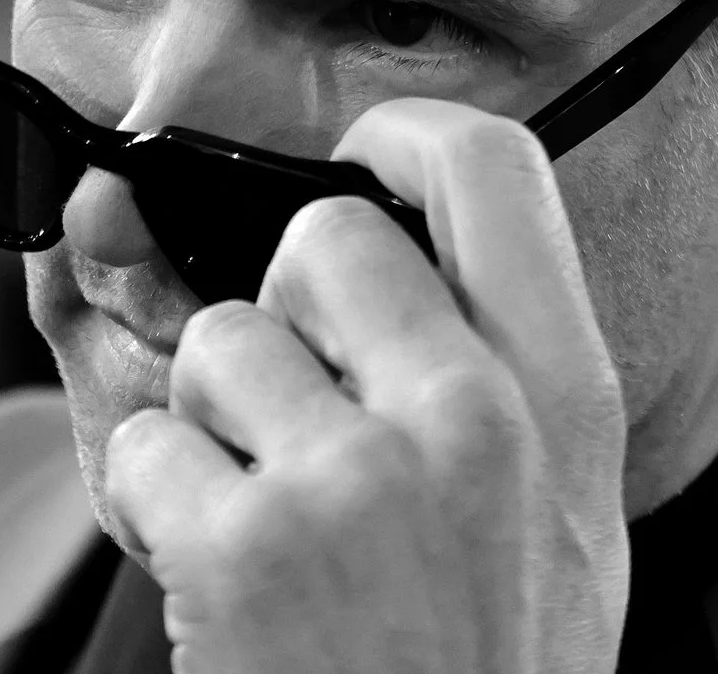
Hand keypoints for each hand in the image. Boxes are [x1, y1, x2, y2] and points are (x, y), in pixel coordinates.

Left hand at [104, 98, 630, 673]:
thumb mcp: (570, 534)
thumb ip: (519, 390)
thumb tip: (431, 252)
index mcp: (563, 404)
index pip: (496, 169)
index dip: (405, 132)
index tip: (361, 153)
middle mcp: (472, 419)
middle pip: (324, 235)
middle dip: (285, 309)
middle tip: (301, 414)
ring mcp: (353, 480)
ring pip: (218, 345)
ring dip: (214, 428)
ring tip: (269, 529)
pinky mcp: (242, 548)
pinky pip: (147, 447)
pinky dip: (158, 510)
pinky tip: (222, 587)